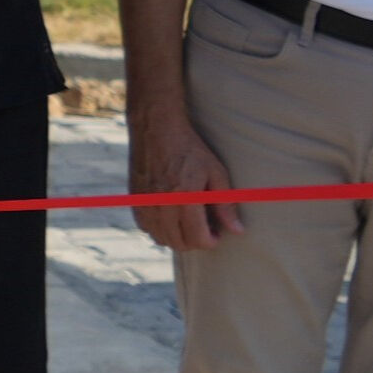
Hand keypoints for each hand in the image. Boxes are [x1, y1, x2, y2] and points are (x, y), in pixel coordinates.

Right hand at [130, 108, 240, 251]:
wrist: (156, 129)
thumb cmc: (189, 149)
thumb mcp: (215, 173)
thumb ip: (225, 205)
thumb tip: (237, 230)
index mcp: (185, 199)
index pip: (197, 239)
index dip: (211, 241)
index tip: (217, 234)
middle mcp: (162, 205)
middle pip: (179, 243)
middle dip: (195, 241)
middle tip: (205, 228)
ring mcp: (145, 204)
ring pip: (161, 238)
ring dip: (177, 237)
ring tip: (188, 222)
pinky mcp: (135, 200)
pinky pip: (146, 228)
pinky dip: (158, 229)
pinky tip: (170, 216)